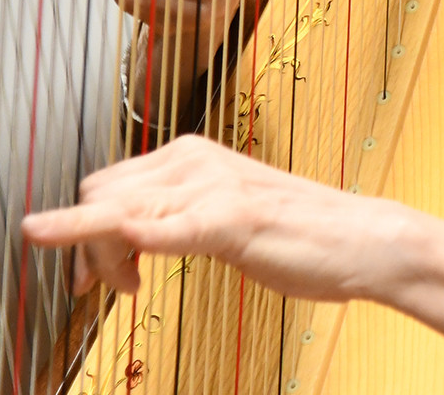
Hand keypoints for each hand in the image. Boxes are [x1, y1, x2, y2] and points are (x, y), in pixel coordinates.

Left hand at [21, 136, 424, 301]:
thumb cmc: (301, 236)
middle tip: (101, 290)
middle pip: (101, 196)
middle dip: (84, 245)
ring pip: (116, 215)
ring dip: (100, 258)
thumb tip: (123, 237)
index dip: (81, 228)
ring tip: (125, 289)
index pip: (108, 182)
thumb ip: (176, 218)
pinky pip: (158, 228)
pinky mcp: (229, 221)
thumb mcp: (225, 219)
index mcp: (192, 154)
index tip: (87, 274)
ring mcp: (212, 189)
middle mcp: (195, 161)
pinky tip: (79, 241)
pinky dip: (113, 234)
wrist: (365, 241)